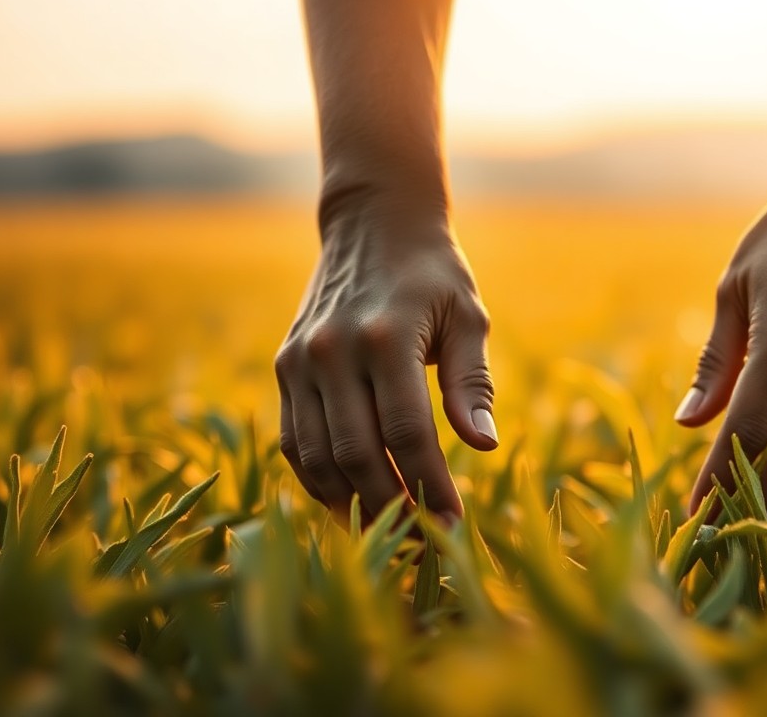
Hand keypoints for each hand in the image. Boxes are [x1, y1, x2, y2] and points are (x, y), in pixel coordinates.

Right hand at [275, 199, 496, 520]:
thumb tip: (482, 445)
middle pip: (358, 454)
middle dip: (393, 508)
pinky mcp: (284, 367)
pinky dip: (318, 482)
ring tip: (389, 533)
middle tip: (424, 542)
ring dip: (353, 505)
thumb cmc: (433, 274)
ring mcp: (301, 360)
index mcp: (386, 336)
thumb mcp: (467, 315)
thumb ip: (472, 380)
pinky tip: (351, 504)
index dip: (430, 486)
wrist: (371, 223)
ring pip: (317, 457)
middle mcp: (334, 350)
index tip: (454, 523)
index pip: (407, 432)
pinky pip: (293, 442)